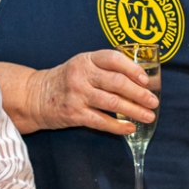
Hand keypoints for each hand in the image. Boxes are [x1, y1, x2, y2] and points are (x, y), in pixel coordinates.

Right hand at [8, 51, 157, 135]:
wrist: (34, 96)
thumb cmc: (67, 80)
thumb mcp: (83, 65)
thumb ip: (105, 68)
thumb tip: (141, 80)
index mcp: (87, 59)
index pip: (113, 59)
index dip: (132, 69)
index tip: (146, 79)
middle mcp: (82, 75)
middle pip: (116, 82)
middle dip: (139, 93)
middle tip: (153, 101)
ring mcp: (77, 95)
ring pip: (111, 102)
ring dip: (133, 110)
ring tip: (148, 116)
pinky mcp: (73, 114)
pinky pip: (100, 121)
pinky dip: (117, 126)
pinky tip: (129, 128)